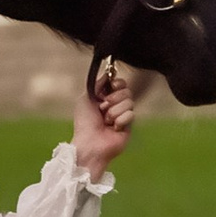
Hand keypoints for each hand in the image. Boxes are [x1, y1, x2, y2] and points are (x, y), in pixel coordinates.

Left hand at [71, 66, 134, 183]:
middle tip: (103, 107)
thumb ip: (96, 84)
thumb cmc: (84, 123)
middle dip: (114, 98)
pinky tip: (113, 128)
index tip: (112, 86)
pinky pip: (131, 115)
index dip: (118, 83)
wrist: (90, 143)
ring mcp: (123, 115)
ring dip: (114, 111)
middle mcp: (115, 104)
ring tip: (106, 121)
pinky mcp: (129, 125)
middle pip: (127, 91)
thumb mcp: (85, 98)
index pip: (120, 83)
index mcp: (104, 97)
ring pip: (129, 102)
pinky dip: (120, 120)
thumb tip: (108, 73)